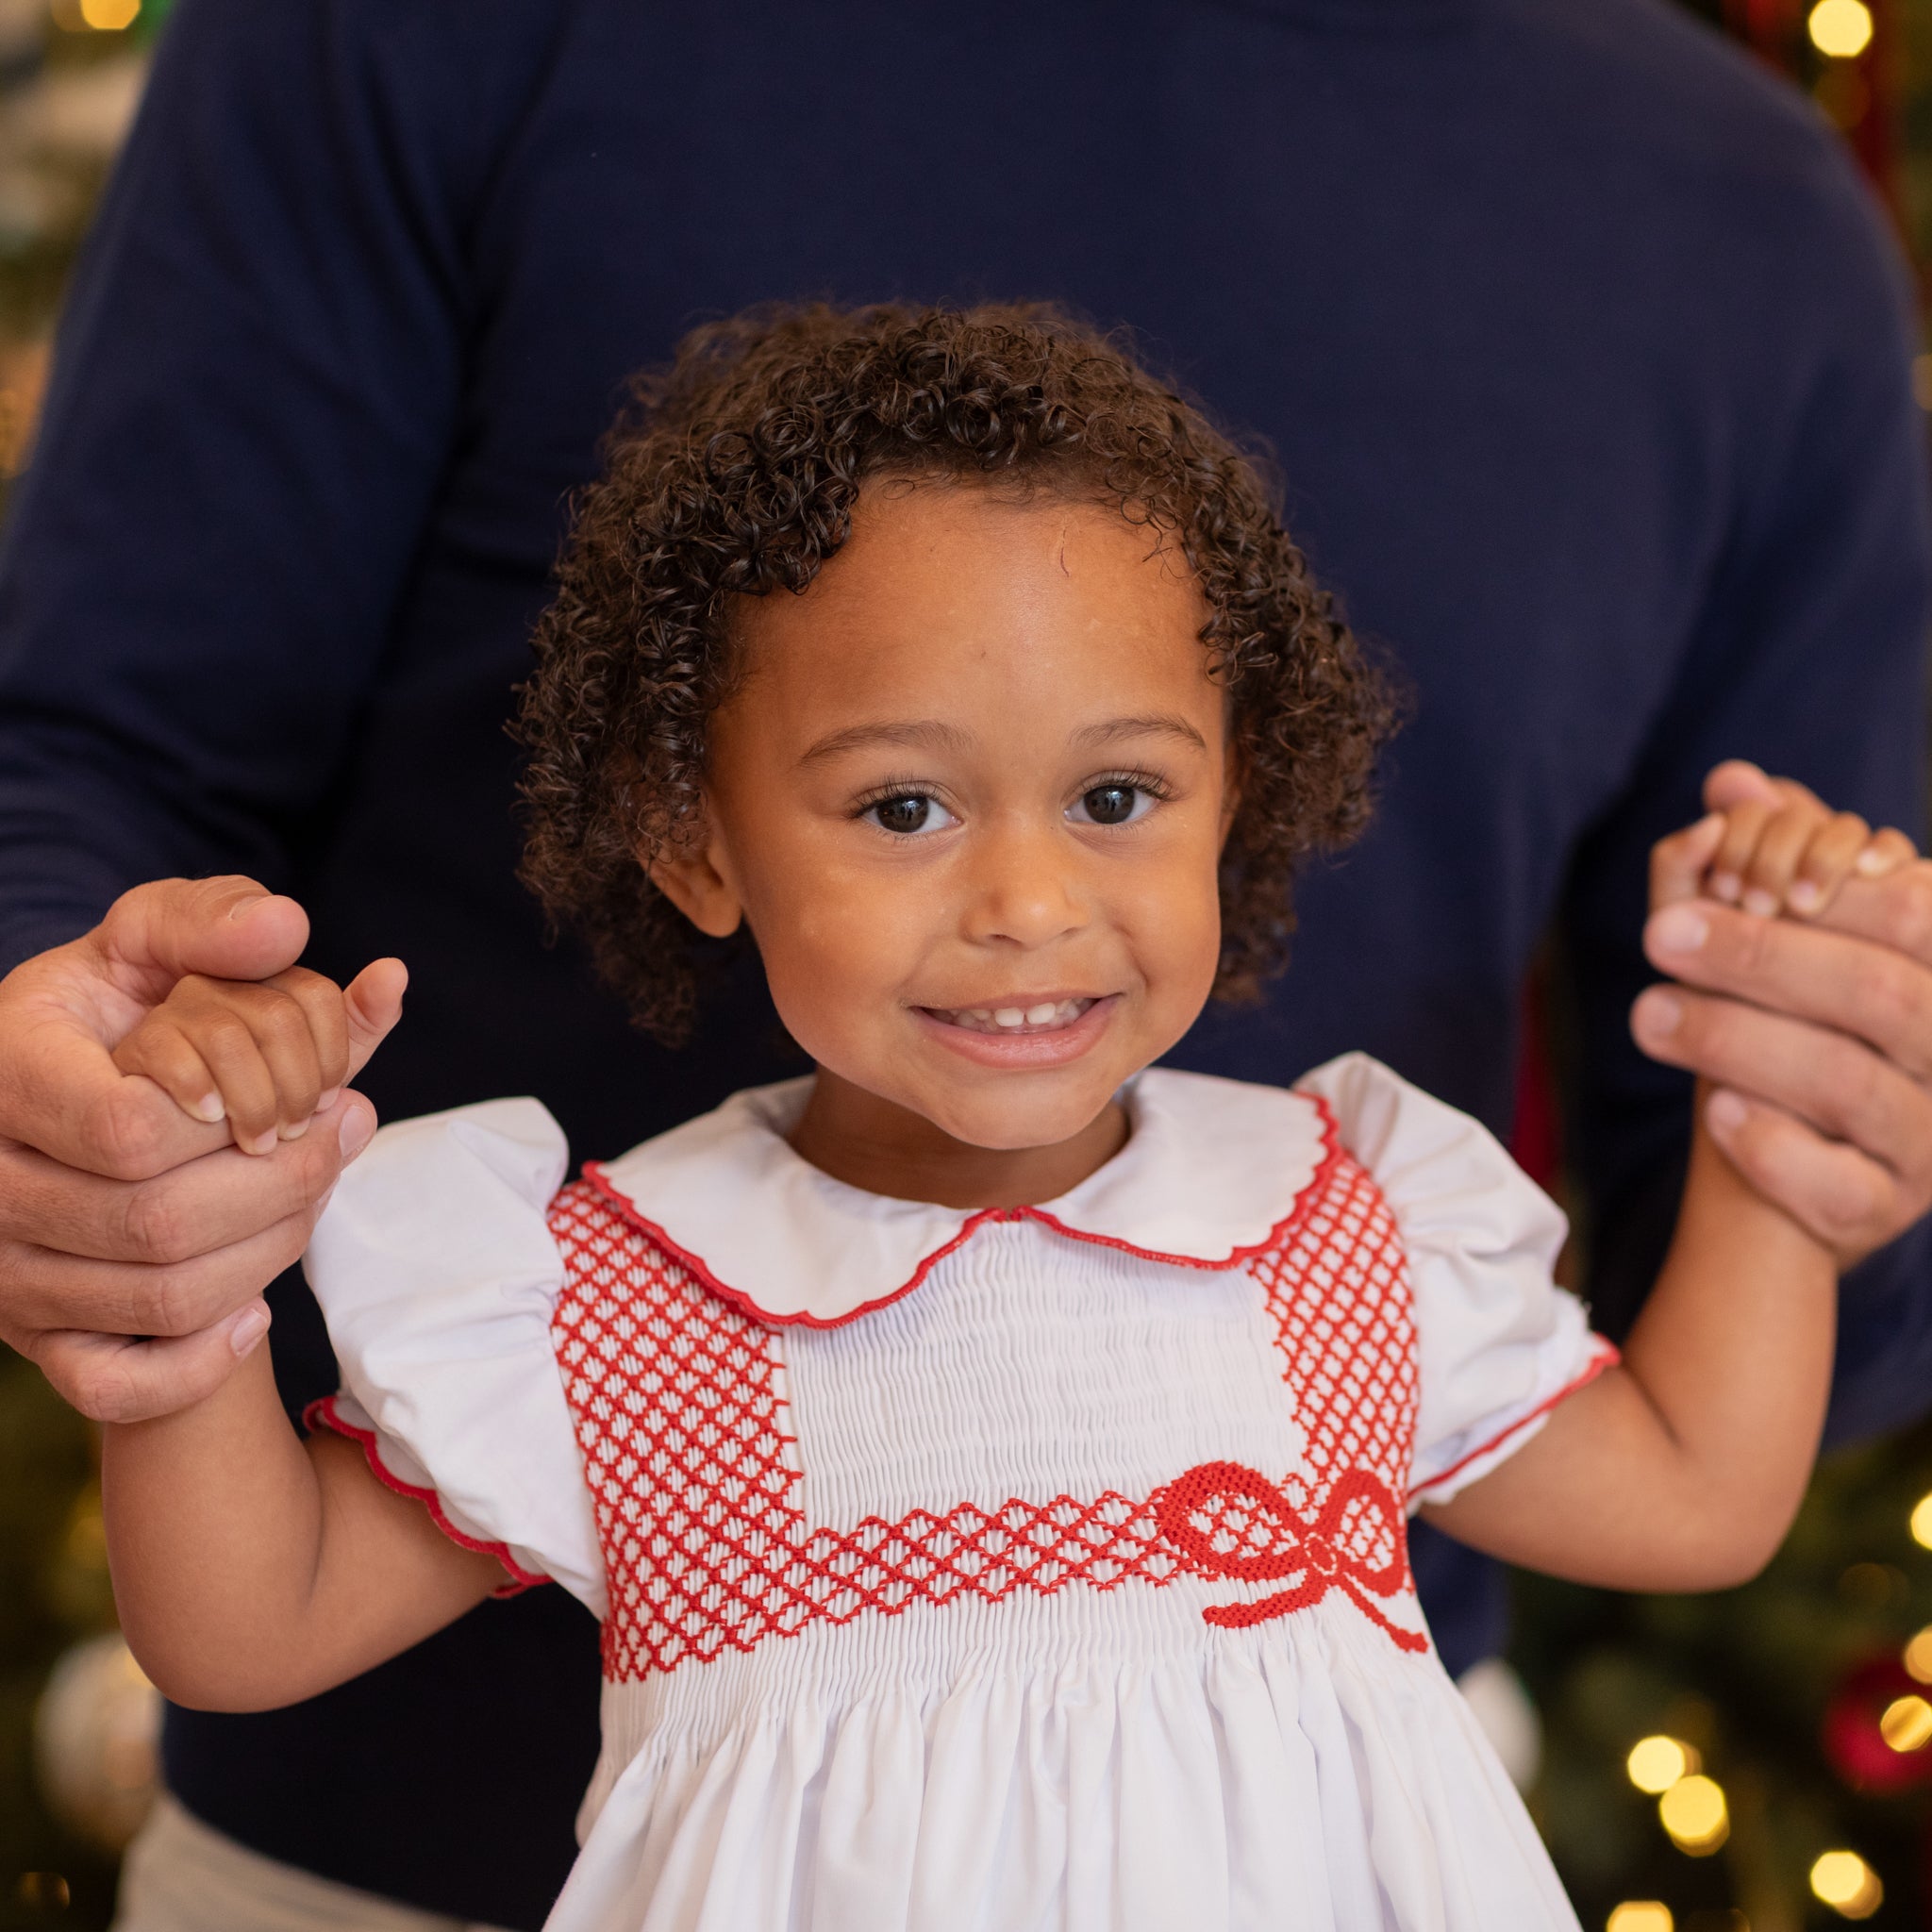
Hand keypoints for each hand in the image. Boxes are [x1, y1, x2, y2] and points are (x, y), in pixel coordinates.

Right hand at [0, 878, 394, 1421]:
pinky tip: (254, 1307)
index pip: (129, 1133)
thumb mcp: (145, 945)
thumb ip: (210, 923)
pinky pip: (116, 1386)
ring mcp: (3, 1272)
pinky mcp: (34, 1337)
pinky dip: (202, 1359)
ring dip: (273, 1248)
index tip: (307, 1089)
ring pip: (159, 1298)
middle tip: (349, 1126)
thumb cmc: (109, 1016)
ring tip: (319, 1185)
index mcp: (5, 1076)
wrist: (48, 1099)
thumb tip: (286, 928)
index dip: (237, 1121)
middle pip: (158, 1224)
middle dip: (286, 1181)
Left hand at [1632, 762, 1931, 1269]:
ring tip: (1647, 1014)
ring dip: (1740, 1042)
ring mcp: (1930, 1140)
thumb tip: (1730, 780)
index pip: (1912, 918)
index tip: (1718, 877)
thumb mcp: (1764, 942)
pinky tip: (1713, 1111)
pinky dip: (1776, 1148)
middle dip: (1763, 959)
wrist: (1765, 1173)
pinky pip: (1844, 1188)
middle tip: (1657, 937)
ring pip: (1852, 1087)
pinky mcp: (1888, 1211)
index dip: (1822, 894)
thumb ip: (1753, 861)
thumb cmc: (1772, 1029)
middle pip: (1880, 997)